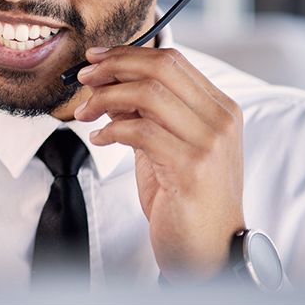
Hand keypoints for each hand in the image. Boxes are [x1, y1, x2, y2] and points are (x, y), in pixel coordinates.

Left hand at [73, 46, 244, 282]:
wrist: (209, 250)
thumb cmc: (185, 198)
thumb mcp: (166, 144)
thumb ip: (145, 112)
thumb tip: (107, 81)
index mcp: (220, 108)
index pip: (172, 60)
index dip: (128, 54)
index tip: (95, 59)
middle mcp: (220, 120)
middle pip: (160, 68)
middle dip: (114, 67)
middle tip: (84, 77)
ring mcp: (209, 143)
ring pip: (148, 94)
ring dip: (105, 98)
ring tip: (85, 113)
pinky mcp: (191, 168)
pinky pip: (141, 131)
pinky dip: (111, 130)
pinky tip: (99, 139)